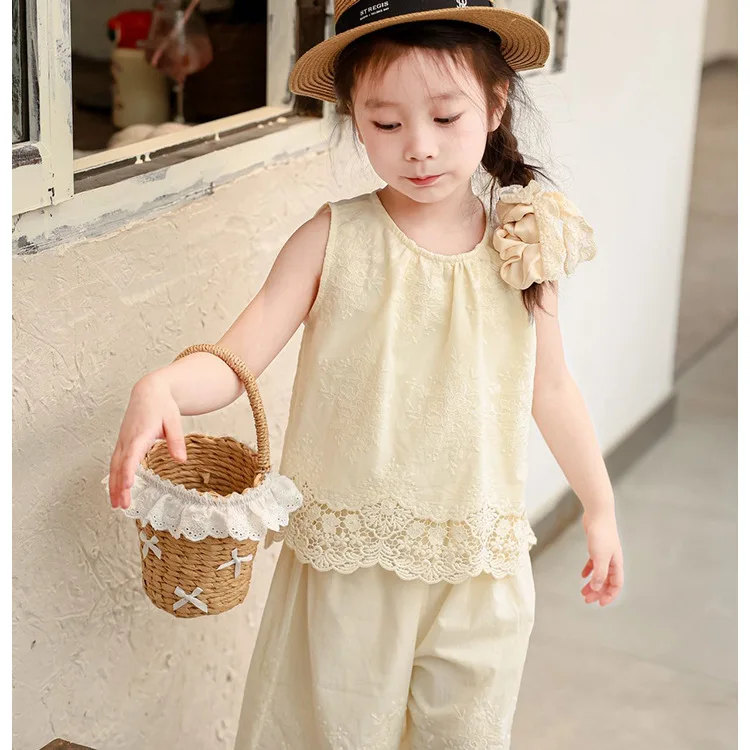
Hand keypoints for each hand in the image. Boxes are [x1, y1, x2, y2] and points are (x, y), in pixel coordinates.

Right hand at [108, 373, 186, 509]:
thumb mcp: (174, 420)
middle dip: (119, 486)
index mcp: (139, 434)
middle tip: (122, 505)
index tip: (128, 486)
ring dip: (114, 485)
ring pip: (114, 466)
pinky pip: (115, 463)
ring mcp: (122, 442)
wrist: (149, 392)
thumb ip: (176, 440)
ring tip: (116, 505)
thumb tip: (181, 460)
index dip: (128, 472)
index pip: (131, 456)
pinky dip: (114, 477)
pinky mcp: (123, 444)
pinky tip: (116, 490)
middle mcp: (127, 440)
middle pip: (119, 466)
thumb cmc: (162, 406)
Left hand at [580, 510, 623, 606]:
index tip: (600, 603)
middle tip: (586, 600)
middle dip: (597, 592)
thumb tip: (596, 588)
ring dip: (592, 583)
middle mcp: (612, 560)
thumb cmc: (602, 533)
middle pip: (606, 581)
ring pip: (599, 573)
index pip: (616, 585)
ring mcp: (604, 554)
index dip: (610, 595)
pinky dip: (588, 570)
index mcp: (616, 564)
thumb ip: (599, 573)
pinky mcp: (596, 547)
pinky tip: (582, 575)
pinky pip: (593, 563)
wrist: (598, 514)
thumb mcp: (600, 556)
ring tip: (583, 591)